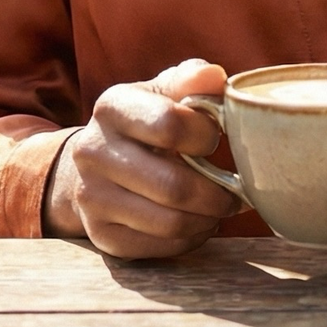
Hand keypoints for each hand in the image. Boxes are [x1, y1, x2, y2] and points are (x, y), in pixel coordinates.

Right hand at [43, 58, 240, 256]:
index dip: (206, 136)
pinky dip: (189, 239)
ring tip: (219, 208)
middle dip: (217, 193)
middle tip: (235, 191)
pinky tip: (196, 223)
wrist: (96, 160)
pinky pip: (159, 248)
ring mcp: (92, 197)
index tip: (216, 139)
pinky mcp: (100, 235)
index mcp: (112, 107)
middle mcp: (93, 151)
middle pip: (173, 186)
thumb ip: (192, 79)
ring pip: (169, 223)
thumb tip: (216, 78)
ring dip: (207, 219)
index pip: (170, 125)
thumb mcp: (165, 91)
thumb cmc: (146, 121)